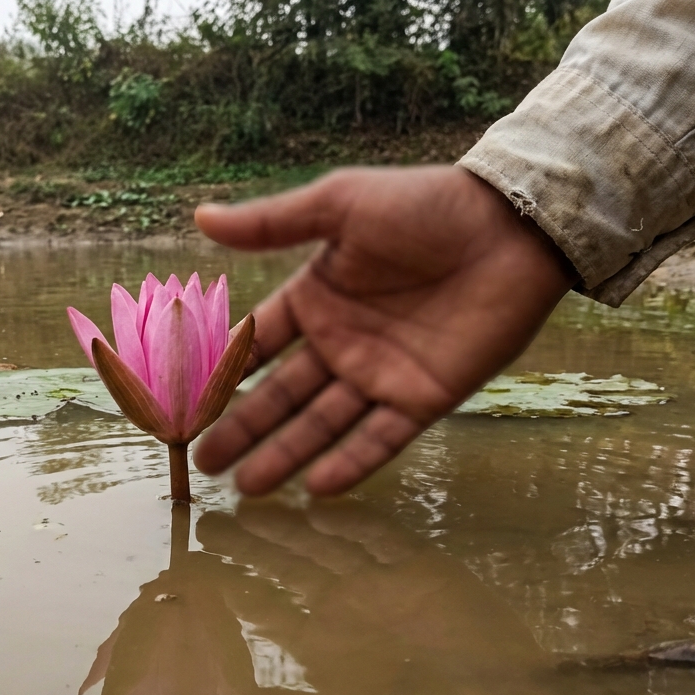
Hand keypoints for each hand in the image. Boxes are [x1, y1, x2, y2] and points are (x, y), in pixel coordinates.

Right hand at [192, 166, 576, 495]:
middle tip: (203, 465)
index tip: (183, 405)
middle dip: (242, 430)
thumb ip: (273, 223)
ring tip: (246, 489)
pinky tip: (316, 487)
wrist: (511, 226)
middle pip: (281, 396)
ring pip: (323, 424)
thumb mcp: (340, 205)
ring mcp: (382, 373)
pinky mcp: (425, 397)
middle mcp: (342, 342)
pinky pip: (382, 438)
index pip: (257, 346)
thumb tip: (201, 216)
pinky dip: (352, 462)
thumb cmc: (424, 206)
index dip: (221, 375)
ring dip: (285, 455)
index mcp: (317, 298)